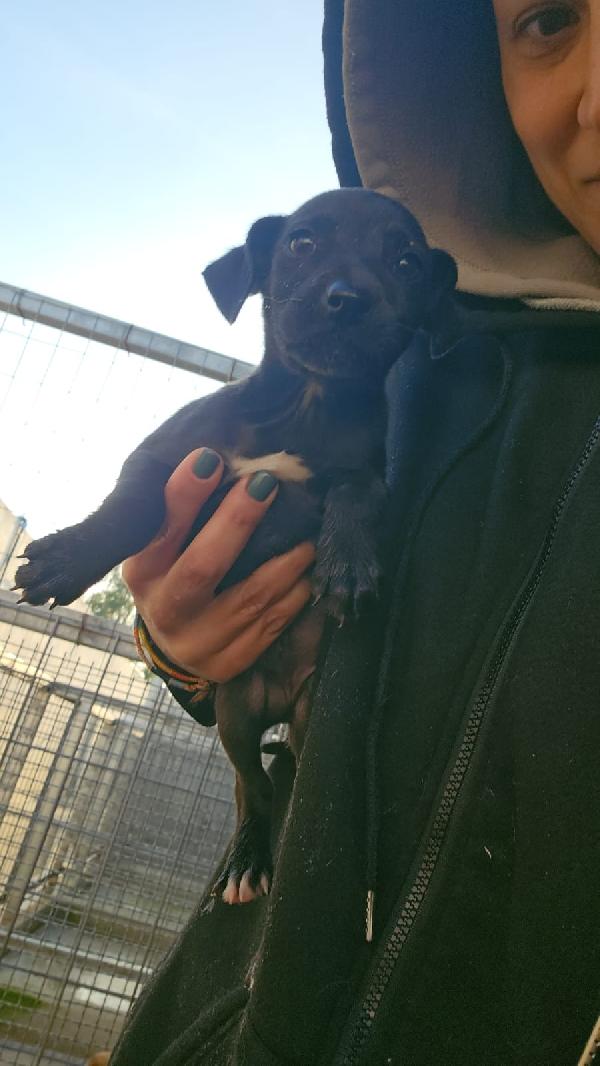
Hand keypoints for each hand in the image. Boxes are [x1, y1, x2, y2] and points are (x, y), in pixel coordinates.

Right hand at [122, 448, 314, 682]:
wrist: (175, 647)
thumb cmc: (175, 576)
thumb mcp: (162, 549)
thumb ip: (182, 515)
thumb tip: (222, 457)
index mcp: (143, 572)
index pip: (161, 529)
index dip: (184, 494)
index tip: (210, 458)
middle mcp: (165, 609)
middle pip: (202, 567)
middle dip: (237, 522)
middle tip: (266, 484)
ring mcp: (198, 642)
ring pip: (249, 598)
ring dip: (285, 562)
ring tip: (306, 534)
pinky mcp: (228, 663)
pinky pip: (271, 625)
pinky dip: (295, 594)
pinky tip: (306, 572)